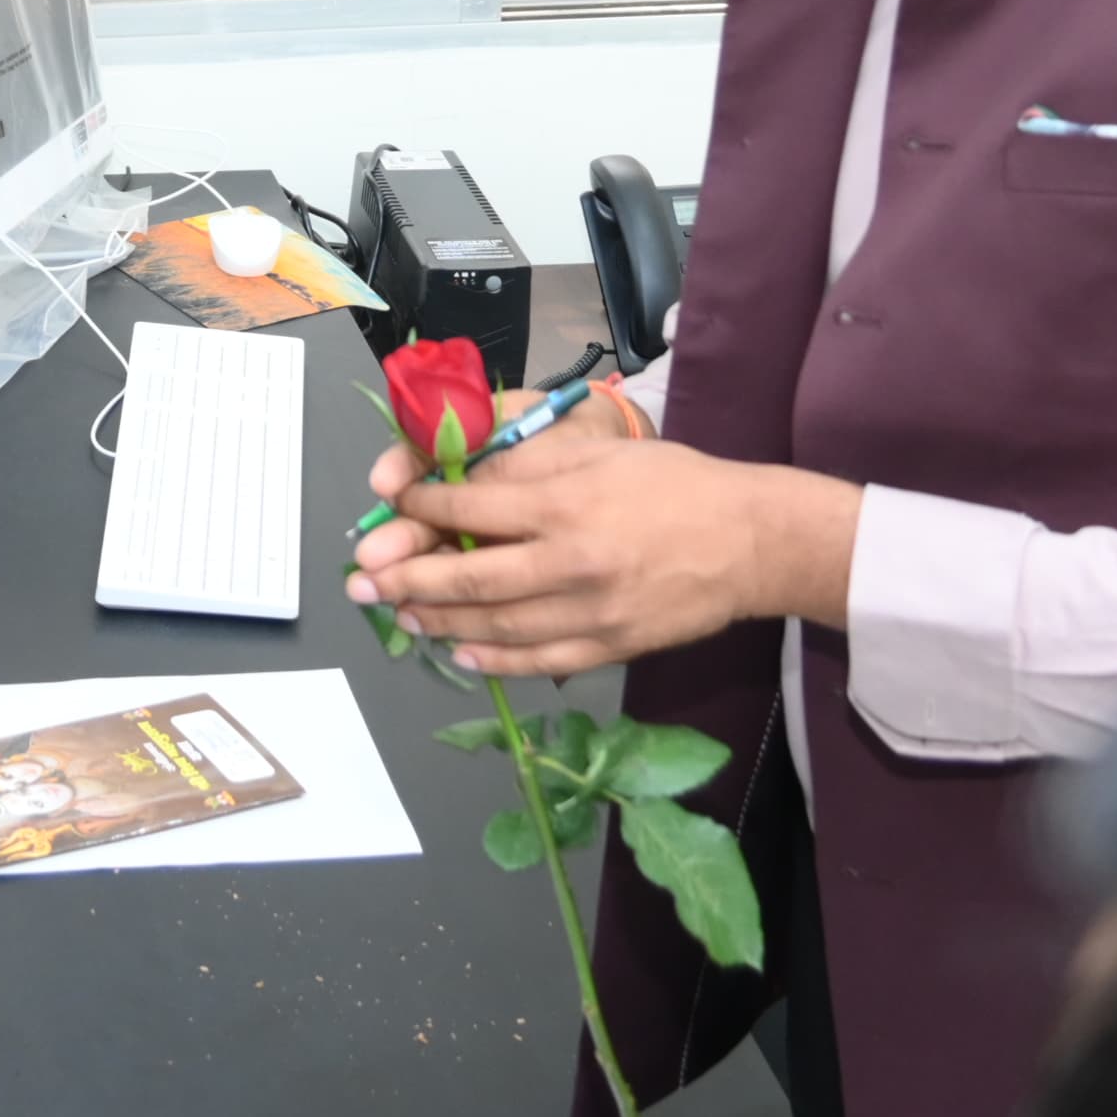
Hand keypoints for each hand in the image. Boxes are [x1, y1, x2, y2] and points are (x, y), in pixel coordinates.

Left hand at [345, 429, 860, 676]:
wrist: (752, 541)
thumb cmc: (675, 485)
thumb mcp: (597, 456)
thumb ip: (527, 470)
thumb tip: (463, 482)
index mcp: (565, 505)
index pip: (469, 510)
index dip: (419, 510)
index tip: (391, 508)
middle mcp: (572, 563)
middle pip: (468, 579)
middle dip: (406, 580)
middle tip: (365, 583)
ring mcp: (591, 613)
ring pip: (495, 626)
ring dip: (439, 623)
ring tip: (402, 614)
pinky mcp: (611, 647)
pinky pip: (538, 661)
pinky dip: (494, 660)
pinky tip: (461, 652)